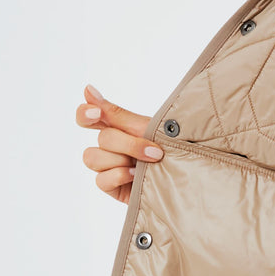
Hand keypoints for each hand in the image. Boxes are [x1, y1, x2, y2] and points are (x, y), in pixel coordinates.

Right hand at [76, 84, 163, 203]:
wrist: (189, 178)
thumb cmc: (171, 150)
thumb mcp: (148, 128)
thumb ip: (117, 114)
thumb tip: (87, 89)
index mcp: (117, 127)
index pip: (87, 116)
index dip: (85, 113)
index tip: (96, 113)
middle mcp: (110, 146)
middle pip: (101, 138)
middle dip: (129, 144)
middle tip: (155, 152)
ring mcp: (109, 166)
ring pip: (93, 158)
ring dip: (122, 160)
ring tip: (144, 166)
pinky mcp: (111, 186)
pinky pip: (100, 180)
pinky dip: (119, 176)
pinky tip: (136, 176)